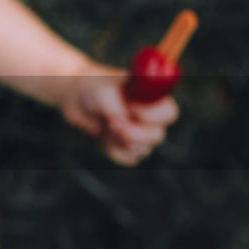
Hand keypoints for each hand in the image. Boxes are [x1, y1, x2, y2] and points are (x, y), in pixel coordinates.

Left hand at [59, 60, 178, 165]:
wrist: (79, 99)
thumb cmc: (95, 89)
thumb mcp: (103, 93)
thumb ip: (115, 106)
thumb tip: (122, 123)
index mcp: (153, 97)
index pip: (169, 113)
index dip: (151, 116)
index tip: (130, 109)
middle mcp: (152, 116)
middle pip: (157, 136)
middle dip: (133, 133)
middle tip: (112, 123)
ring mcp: (142, 133)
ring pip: (143, 150)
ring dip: (119, 140)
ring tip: (106, 124)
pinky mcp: (130, 146)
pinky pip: (130, 159)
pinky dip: (115, 151)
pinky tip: (105, 137)